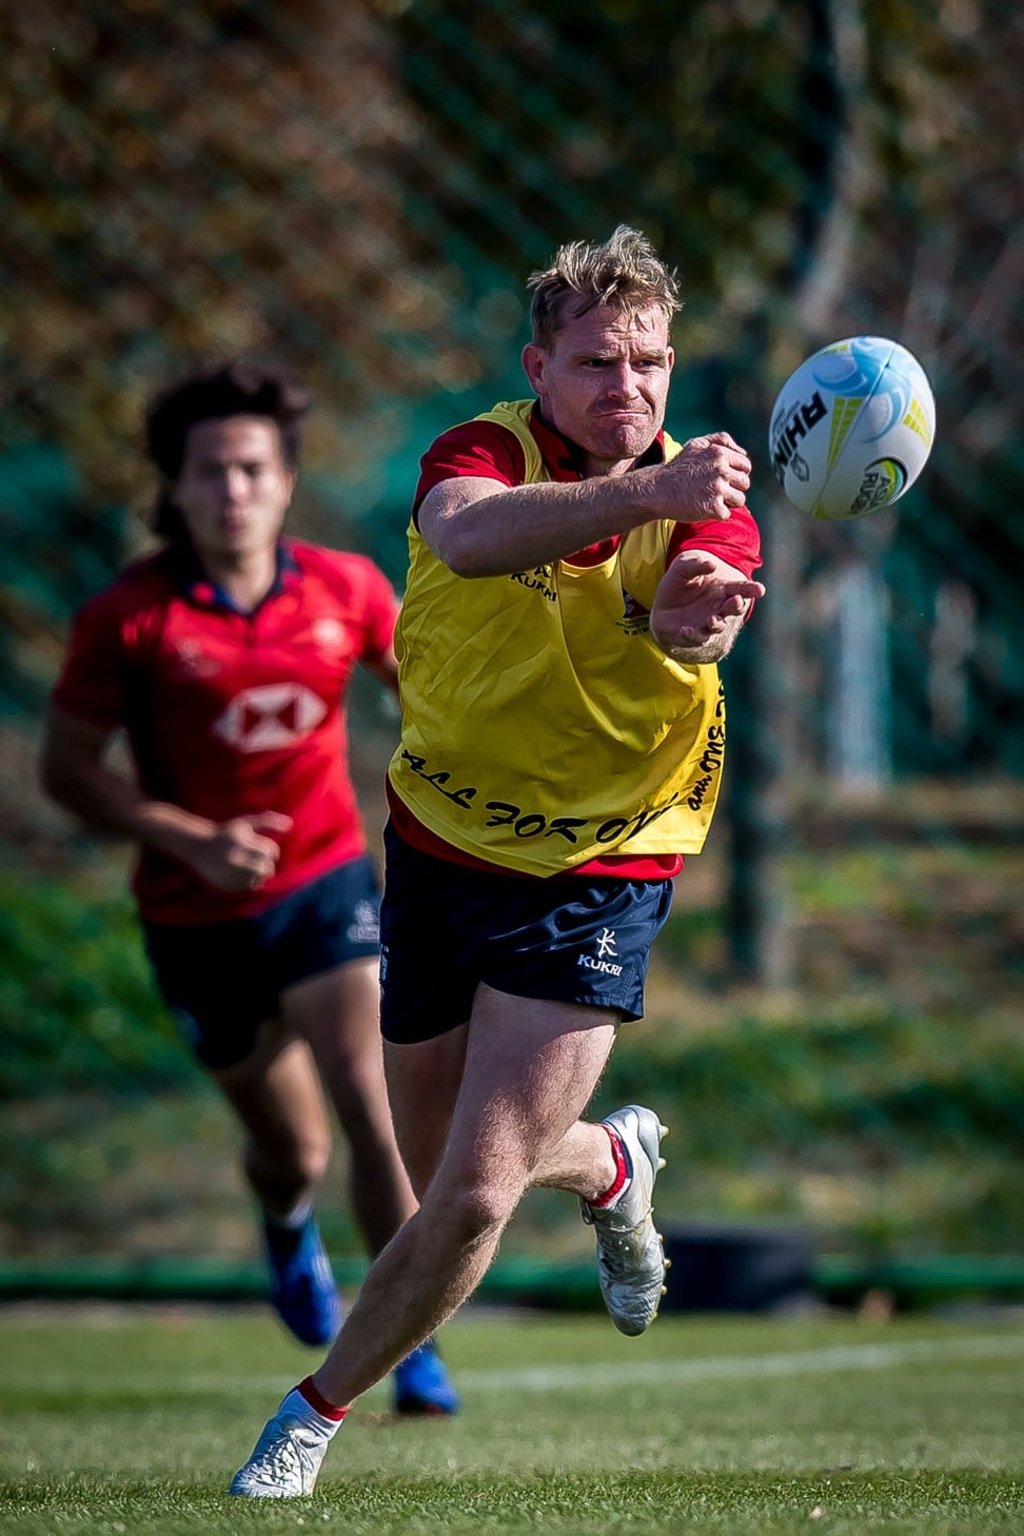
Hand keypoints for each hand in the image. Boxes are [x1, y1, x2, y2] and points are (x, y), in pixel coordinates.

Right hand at [182, 812, 293, 891]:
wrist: (200, 847)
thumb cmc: (228, 833)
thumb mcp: (246, 823)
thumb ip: (268, 821)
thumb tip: (290, 824)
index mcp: (241, 843)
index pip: (269, 851)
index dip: (271, 850)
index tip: (263, 848)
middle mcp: (235, 860)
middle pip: (266, 869)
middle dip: (267, 864)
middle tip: (261, 860)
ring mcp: (230, 875)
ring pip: (259, 879)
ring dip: (260, 873)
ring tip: (250, 864)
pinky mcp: (227, 885)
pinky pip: (249, 887)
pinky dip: (250, 881)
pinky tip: (242, 872)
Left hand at [650, 553, 765, 660]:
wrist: (663, 606)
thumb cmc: (679, 583)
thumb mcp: (683, 568)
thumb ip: (696, 565)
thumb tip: (711, 565)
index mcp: (724, 589)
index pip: (741, 588)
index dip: (751, 589)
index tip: (760, 589)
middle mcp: (720, 607)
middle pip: (734, 608)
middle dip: (737, 605)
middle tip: (736, 601)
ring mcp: (710, 622)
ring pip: (719, 626)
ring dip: (717, 624)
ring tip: (712, 620)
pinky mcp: (697, 635)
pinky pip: (698, 637)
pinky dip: (693, 635)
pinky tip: (685, 630)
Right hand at [655, 431, 750, 520]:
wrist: (657, 490)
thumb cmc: (678, 468)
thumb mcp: (696, 444)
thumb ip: (721, 440)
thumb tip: (743, 452)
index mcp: (719, 453)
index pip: (746, 465)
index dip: (737, 473)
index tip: (725, 479)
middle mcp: (721, 469)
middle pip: (745, 483)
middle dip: (733, 488)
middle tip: (716, 490)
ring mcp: (717, 489)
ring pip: (740, 499)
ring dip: (728, 502)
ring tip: (711, 499)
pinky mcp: (713, 507)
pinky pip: (726, 514)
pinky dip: (716, 514)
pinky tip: (702, 507)